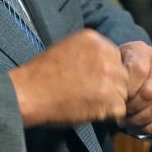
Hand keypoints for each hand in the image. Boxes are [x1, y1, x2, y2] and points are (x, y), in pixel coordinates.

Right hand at [8, 29, 128, 127]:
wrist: (29, 93)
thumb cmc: (41, 75)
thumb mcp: (66, 48)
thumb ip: (89, 51)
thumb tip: (104, 64)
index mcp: (94, 38)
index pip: (114, 56)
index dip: (105, 71)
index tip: (91, 79)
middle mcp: (105, 53)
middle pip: (122, 72)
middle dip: (110, 84)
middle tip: (90, 93)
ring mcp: (110, 75)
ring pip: (122, 91)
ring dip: (109, 99)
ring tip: (86, 101)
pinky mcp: (111, 98)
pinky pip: (119, 108)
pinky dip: (107, 113)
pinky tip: (88, 109)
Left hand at [117, 42, 151, 134]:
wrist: (129, 64)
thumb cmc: (116, 67)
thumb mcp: (109, 64)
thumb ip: (111, 74)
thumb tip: (113, 95)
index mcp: (141, 50)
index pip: (139, 71)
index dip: (127, 90)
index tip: (116, 100)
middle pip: (149, 93)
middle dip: (132, 109)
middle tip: (119, 115)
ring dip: (140, 120)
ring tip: (125, 123)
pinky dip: (151, 126)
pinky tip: (137, 128)